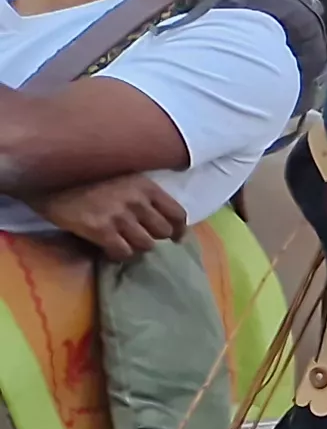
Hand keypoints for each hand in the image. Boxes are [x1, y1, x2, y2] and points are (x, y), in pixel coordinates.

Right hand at [36, 175, 182, 261]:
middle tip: (140, 237)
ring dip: (136, 247)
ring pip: (145, 245)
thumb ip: (140, 191)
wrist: (47, 175)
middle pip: (163, 232)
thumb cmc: (83, 174)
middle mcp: (136, 200)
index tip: (176, 237)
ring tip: (123, 242)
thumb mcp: (120, 174)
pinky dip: (118, 255)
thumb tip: (157, 214)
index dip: (178, 229)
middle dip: (154, 237)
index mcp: (145, 185)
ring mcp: (119, 215)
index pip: (177, 213)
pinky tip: (109, 250)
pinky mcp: (100, 229)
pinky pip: (122, 252)